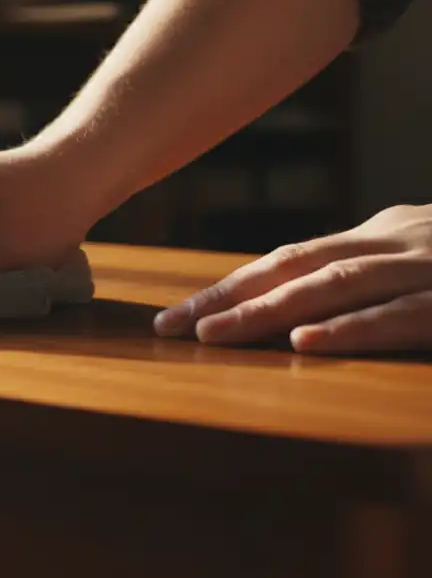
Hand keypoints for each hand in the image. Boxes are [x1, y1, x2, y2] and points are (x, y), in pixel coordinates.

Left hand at [154, 205, 431, 353]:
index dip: (231, 288)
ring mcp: (427, 269)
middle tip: (170, 326)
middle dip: (228, 297)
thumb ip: (371, 281)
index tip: (176, 317)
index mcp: (382, 236)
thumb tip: (303, 311)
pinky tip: (304, 342)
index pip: (291, 260)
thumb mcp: (426, 266)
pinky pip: (398, 317)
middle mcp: (396, 243)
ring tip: (212, 333)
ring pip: (336, 285)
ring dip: (269, 310)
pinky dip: (348, 329)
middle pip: (296, 267)